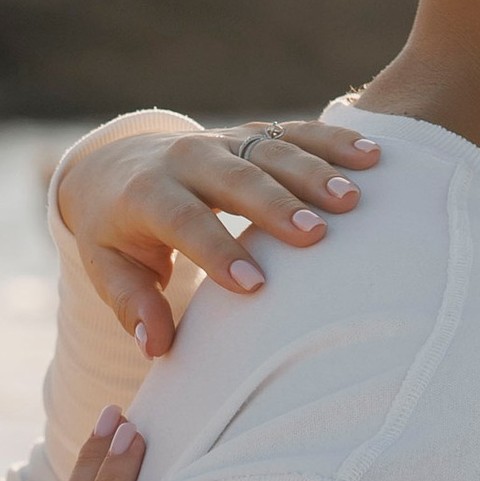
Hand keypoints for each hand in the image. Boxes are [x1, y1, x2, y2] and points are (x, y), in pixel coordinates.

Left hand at [55, 115, 381, 356]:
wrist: (115, 166)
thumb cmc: (116, 231)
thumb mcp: (107, 267)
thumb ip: (131, 305)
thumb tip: (156, 347)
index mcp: (148, 194)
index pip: (184, 222)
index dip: (217, 252)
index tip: (254, 286)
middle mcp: (187, 159)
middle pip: (236, 180)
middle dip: (276, 206)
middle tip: (316, 236)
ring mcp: (224, 143)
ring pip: (272, 152)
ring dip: (314, 173)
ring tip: (351, 200)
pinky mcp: (252, 136)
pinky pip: (296, 133)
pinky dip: (334, 142)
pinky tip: (372, 156)